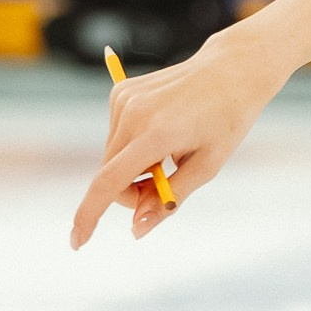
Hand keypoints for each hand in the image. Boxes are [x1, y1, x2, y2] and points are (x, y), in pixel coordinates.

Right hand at [70, 31, 289, 247]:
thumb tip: (136, 230)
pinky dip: (133, 144)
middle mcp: (133, 113)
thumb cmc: (228, 118)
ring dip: (134, 167)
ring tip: (172, 151)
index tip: (77, 242)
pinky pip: (117, 135)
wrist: (233, 68)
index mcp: (158, 133)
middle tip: (166, 186)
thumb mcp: (209, 165)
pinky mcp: (121, 91)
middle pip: (110, 175)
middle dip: (132, 191)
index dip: (89, 216)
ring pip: (112, 157)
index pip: (109, 182)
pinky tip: (163, 130)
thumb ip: (170, 198)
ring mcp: (124, 99)